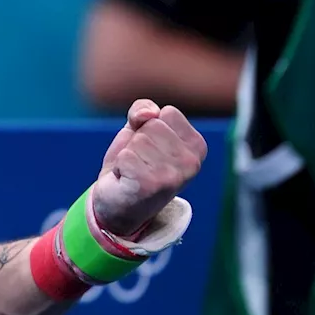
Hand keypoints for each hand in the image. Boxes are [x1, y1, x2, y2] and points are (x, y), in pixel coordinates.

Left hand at [91, 100, 205, 236]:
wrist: (118, 206)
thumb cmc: (133, 164)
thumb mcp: (139, 130)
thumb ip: (144, 109)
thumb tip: (149, 114)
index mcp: (197, 146)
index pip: (168, 113)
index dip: (149, 127)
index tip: (150, 149)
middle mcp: (192, 163)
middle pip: (152, 125)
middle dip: (137, 141)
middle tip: (140, 163)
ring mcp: (173, 176)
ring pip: (138, 140)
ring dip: (128, 155)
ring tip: (134, 172)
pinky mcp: (152, 186)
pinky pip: (126, 156)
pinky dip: (120, 167)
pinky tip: (127, 181)